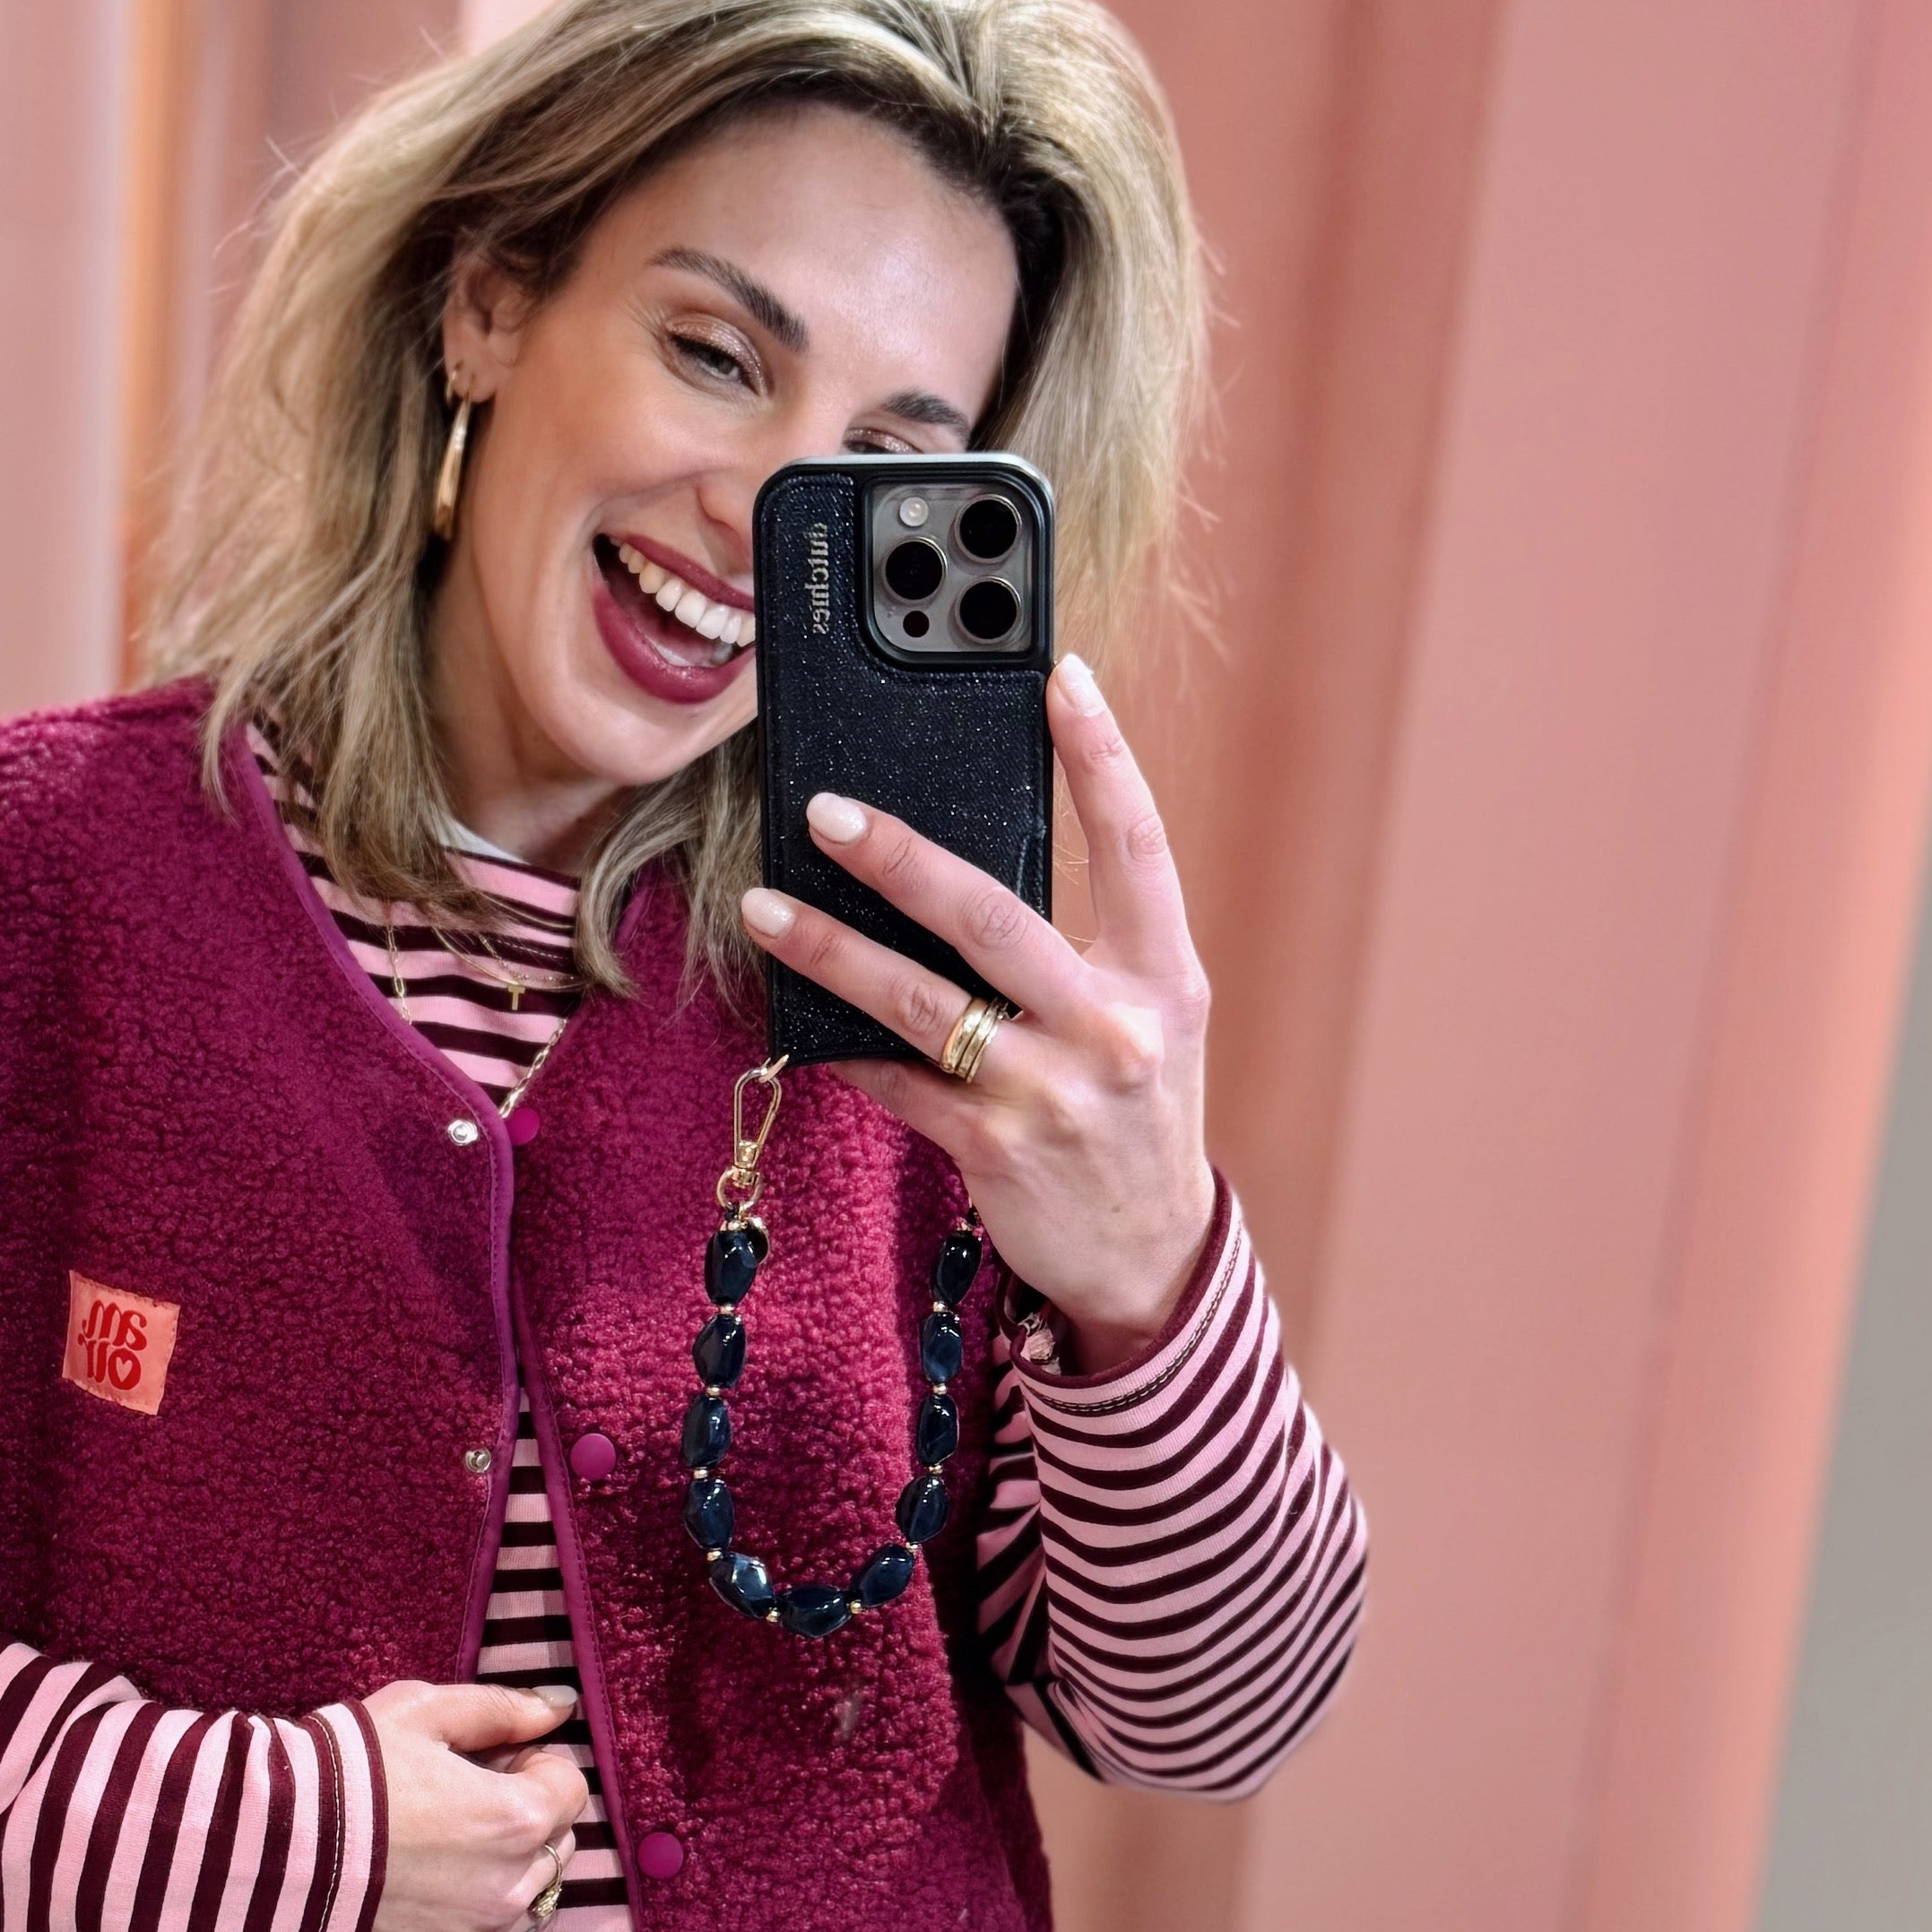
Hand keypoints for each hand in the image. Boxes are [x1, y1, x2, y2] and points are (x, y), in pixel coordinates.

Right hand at [354, 1681, 589, 1931]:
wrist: (268, 1852)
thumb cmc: (345, 1772)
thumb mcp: (420, 1712)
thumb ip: (501, 1710)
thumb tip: (560, 1706)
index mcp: (517, 1819)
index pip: (570, 1788)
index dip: (534, 1768)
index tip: (491, 1764)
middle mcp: (513, 1889)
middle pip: (557, 1847)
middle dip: (526, 1821)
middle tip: (463, 1804)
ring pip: (532, 1905)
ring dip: (509, 1876)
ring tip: (446, 1856)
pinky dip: (481, 1931)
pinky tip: (438, 1904)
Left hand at [738, 655, 1214, 1377]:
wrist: (1150, 1255)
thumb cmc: (1134, 1114)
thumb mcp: (1149, 1021)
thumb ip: (1091, 948)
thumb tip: (966, 867)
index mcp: (1165, 976)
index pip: (1138, 843)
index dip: (1102, 755)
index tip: (1060, 676)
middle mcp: (1114, 1028)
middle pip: (994, 917)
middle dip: (900, 858)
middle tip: (826, 811)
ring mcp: (1051, 1092)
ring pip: (921, 1001)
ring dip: (832, 950)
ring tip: (765, 909)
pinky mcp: (993, 1147)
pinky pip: (897, 1080)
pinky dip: (844, 1045)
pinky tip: (798, 1013)